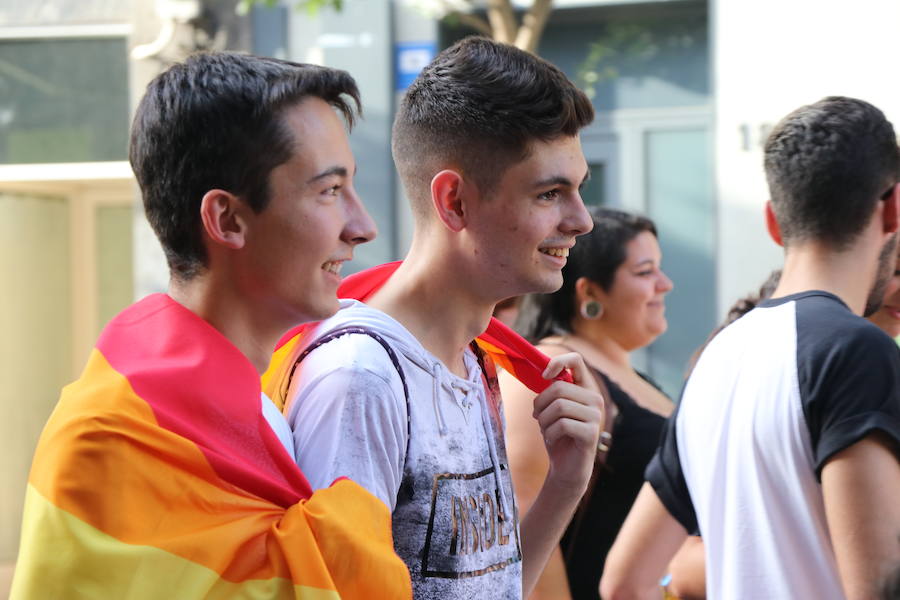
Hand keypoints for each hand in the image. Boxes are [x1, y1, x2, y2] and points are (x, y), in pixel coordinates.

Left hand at [532, 352, 604, 496]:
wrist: (566, 467)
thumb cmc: (558, 434)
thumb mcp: (552, 408)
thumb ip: (551, 389)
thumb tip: (542, 371)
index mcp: (586, 388)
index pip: (576, 360)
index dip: (557, 362)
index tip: (543, 376)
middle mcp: (595, 399)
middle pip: (559, 387)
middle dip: (540, 403)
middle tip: (537, 416)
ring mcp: (596, 416)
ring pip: (558, 406)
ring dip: (543, 420)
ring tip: (545, 429)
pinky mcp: (591, 433)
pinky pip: (561, 424)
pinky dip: (549, 433)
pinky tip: (552, 439)